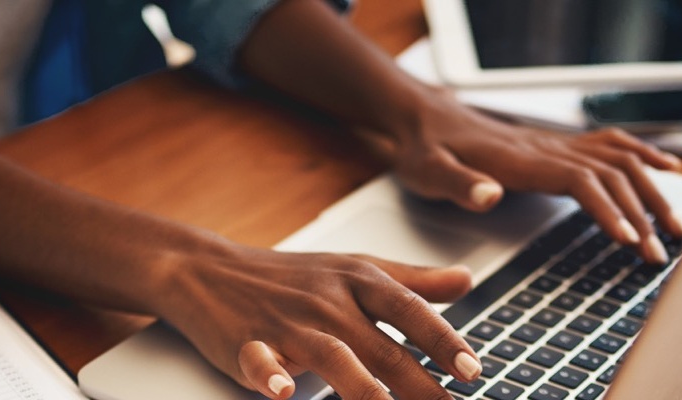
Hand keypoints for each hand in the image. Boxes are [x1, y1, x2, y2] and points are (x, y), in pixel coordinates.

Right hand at [155, 244, 477, 399]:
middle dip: (418, 381)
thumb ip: (411, 281)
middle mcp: (327, 301)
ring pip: (331, 354)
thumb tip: (466, 279)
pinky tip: (283, 393)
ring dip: (360, 386)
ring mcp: (287, 323)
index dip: (442, 338)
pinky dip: (271, 376)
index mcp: (356, 281)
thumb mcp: (353, 268)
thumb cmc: (290, 275)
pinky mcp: (247, 342)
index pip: (407, 308)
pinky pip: (260, 361)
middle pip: (380, 344)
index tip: (471, 369)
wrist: (210, 268)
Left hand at [392, 88, 681, 263]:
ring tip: (673, 226)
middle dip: (639, 211)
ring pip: (616, 159)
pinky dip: (640, 153)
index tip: (629, 239)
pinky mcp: (551, 145)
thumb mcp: (428, 171)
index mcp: (517, 159)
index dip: (607, 209)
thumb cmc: (424, 149)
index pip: (577, 179)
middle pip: (608, 173)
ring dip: (648, 190)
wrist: (422, 118)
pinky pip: (606, 144)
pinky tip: (663, 166)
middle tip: (658, 253)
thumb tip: (490, 195)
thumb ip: (458, 184)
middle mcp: (542, 147)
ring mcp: (550, 143)